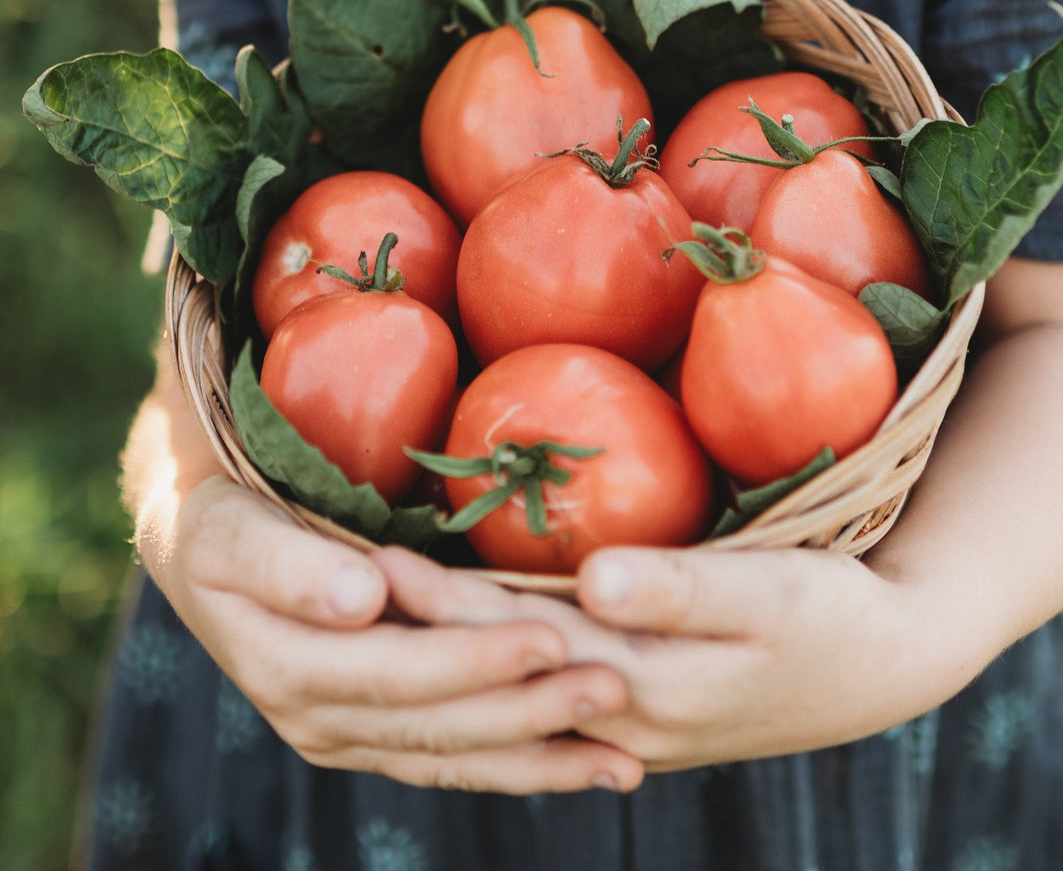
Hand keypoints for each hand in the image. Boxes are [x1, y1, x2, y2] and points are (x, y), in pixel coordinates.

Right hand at [123, 350, 642, 794]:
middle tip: (614, 685)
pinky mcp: (377, 732)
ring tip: (623, 757)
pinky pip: (454, 758)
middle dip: (529, 711)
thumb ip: (289, 566)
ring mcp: (351, 735)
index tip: (550, 639)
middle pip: (439, 725)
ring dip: (540, 757)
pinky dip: (520, 766)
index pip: (397, 674)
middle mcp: (320, 720)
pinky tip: (583, 768)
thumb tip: (362, 596)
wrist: (206, 558)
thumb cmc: (223, 525)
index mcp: (288, 670)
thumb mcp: (234, 530)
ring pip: (455, 757)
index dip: (474, 662)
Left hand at [380, 543, 990, 771]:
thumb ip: (683, 590)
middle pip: (499, 666)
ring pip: (515, 687)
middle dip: (422, 629)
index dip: (440, 598)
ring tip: (385, 619)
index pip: (514, 635)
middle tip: (341, 587)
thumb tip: (593, 582)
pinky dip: (498, 670)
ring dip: (450, 656)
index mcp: (642, 680)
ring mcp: (627, 721)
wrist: (882, 666)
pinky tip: (467, 662)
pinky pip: (546, 692)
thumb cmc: (833, 615)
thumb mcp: (773, 594)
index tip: (366, 561)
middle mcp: (618, 713)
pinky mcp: (642, 708)